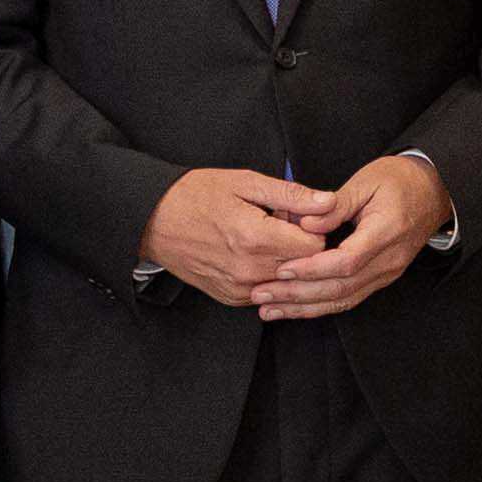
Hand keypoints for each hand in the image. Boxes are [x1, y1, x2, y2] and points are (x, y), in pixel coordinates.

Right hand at [142, 165, 340, 308]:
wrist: (153, 220)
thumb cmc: (195, 196)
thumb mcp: (245, 183)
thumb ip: (291, 195)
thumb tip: (328, 202)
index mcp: (256, 238)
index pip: (316, 245)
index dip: (313, 227)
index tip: (297, 215)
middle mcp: (249, 270)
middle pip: (305, 266)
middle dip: (300, 245)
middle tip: (279, 224)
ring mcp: (239, 288)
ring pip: (288, 281)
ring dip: (284, 261)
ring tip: (262, 238)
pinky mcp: (231, 298)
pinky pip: (267, 290)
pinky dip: (267, 274)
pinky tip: (250, 253)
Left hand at [247, 153, 446, 322]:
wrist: (434, 190)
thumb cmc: (399, 180)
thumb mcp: (366, 181)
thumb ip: (334, 206)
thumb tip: (305, 224)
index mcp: (386, 232)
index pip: (346, 262)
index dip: (311, 269)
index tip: (281, 269)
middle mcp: (389, 260)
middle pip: (340, 288)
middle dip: (298, 295)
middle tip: (262, 296)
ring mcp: (387, 273)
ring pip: (343, 299)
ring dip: (305, 307)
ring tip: (270, 310)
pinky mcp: (382, 277)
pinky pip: (350, 298)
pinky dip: (320, 305)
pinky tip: (296, 308)